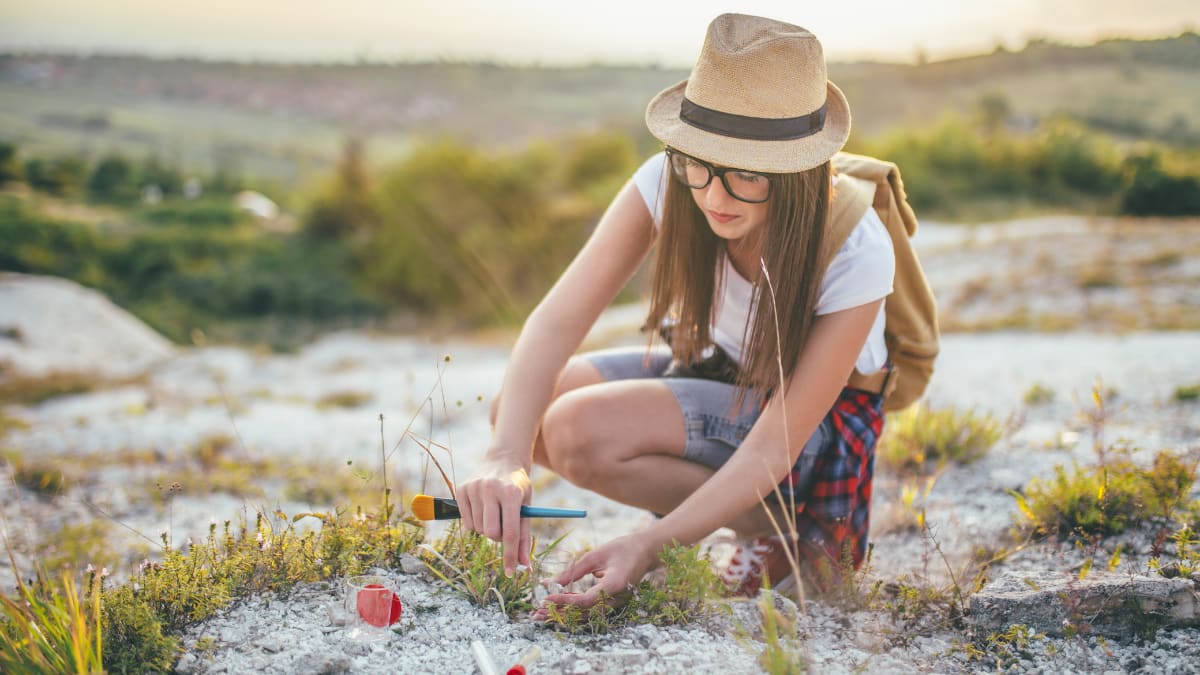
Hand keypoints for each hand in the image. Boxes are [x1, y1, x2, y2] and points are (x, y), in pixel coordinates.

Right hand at [455, 460, 531, 575]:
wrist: (503, 458)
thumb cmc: (518, 487)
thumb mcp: (527, 507)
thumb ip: (525, 536)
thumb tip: (524, 566)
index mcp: (511, 493)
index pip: (510, 533)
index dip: (510, 555)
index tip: (510, 572)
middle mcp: (490, 489)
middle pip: (491, 533)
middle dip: (498, 537)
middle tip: (504, 526)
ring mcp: (473, 488)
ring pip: (477, 530)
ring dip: (487, 529)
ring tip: (494, 514)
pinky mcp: (461, 489)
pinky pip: (466, 522)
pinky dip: (475, 523)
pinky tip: (483, 509)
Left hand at [536, 532, 660, 616]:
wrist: (645, 552)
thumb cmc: (622, 548)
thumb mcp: (596, 555)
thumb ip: (574, 571)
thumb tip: (550, 584)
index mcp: (614, 585)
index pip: (585, 600)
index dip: (564, 602)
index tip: (546, 598)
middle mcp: (615, 599)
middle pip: (583, 613)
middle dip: (559, 614)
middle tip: (535, 614)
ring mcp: (614, 603)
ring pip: (585, 614)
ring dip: (563, 614)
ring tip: (542, 614)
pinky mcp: (611, 602)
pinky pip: (590, 609)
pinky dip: (573, 608)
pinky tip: (557, 606)